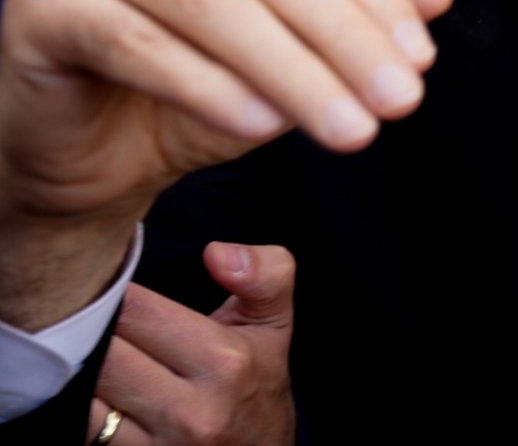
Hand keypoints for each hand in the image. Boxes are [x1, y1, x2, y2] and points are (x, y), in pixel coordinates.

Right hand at [0, 0, 452, 329]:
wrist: (80, 164)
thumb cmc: (185, 103)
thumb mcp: (288, 66)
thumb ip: (354, 21)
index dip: (375, 1)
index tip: (422, 64)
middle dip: (345, 39)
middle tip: (400, 103)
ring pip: (211, 3)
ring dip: (292, 69)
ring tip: (349, 128)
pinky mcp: (43, 2)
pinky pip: (137, 42)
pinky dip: (207, 85)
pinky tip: (262, 127)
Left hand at [86, 243, 294, 445]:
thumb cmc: (259, 379)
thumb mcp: (274, 322)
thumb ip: (266, 273)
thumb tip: (218, 253)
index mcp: (225, 361)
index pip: (137, 311)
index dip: (115, 291)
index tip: (110, 284)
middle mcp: (192, 409)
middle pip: (105, 353)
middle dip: (90, 328)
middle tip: (85, 311)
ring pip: (87, 395)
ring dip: (79, 368)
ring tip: (84, 348)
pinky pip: (85, 430)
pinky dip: (80, 405)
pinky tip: (90, 386)